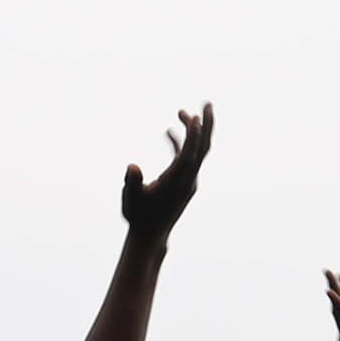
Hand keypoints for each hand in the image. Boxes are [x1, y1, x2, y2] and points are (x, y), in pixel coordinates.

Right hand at [119, 103, 213, 236]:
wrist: (150, 237)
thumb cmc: (138, 217)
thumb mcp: (130, 199)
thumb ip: (132, 182)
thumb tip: (132, 167)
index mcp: (176, 182)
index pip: (189, 155)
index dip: (193, 136)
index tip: (195, 117)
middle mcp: (188, 180)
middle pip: (202, 148)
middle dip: (207, 126)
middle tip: (208, 103)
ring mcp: (188, 181)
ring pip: (197, 151)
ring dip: (193, 131)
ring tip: (182, 112)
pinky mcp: (185, 183)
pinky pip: (187, 158)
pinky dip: (181, 144)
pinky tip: (169, 132)